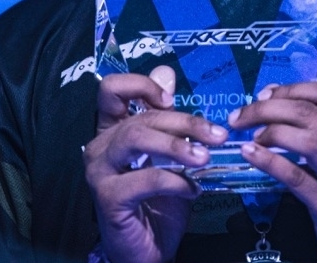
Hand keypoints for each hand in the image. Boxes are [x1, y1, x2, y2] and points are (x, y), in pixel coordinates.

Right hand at [84, 66, 228, 262]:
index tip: (171, 99)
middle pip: (139, 116)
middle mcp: (100, 146)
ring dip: (177, 146)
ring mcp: (100, 172)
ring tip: (205, 157)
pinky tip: (193, 190)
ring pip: (137, 139)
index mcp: (112, 130)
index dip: (141, 85)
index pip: (111, 89)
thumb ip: (167, 119)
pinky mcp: (108, 198)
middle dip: (184, 122)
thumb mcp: (168, 155)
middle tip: (217, 136)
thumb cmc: (158, 203)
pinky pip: (145, 179)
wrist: (148, 252)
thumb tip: (167, 72)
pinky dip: (175, 180)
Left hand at [228, 81, 316, 262]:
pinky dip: (270, 162)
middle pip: (309, 113)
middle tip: (240, 117)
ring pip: (309, 140)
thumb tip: (272, 99)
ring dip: (272, 132)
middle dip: (267, 109)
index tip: (264, 94)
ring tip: (250, 137)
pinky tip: (251, 155)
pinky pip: (297, 178)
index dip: (292, 88)